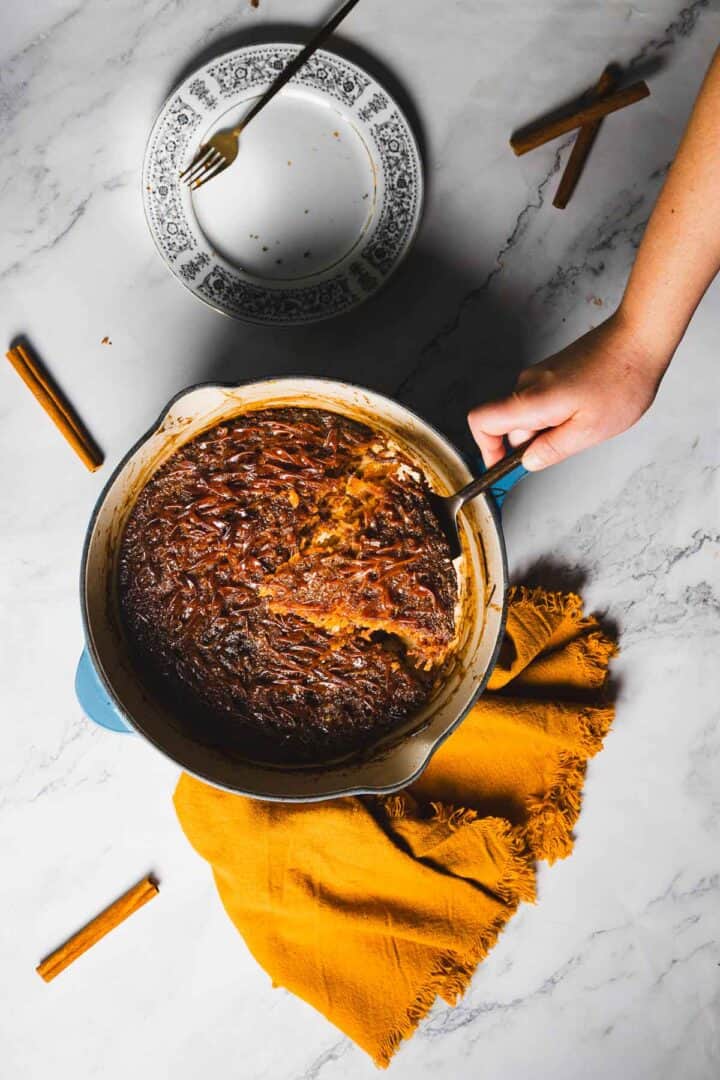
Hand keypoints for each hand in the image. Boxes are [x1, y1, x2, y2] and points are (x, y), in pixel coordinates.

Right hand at [467, 312, 671, 469]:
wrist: (640, 338)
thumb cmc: (621, 380)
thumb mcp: (588, 431)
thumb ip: (552, 450)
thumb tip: (527, 462)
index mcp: (531, 400)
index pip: (482, 421)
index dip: (485, 448)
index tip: (502, 465)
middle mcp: (527, 384)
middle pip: (508, 424)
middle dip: (532, 443)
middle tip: (569, 443)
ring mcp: (539, 376)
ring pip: (528, 415)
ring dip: (548, 428)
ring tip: (585, 422)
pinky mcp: (551, 372)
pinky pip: (541, 403)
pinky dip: (557, 415)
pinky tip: (586, 410)